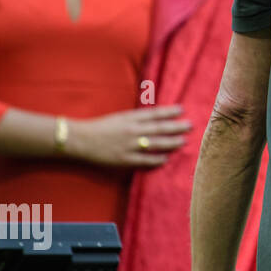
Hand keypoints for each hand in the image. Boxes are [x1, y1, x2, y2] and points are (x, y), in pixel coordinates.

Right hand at [68, 104, 191, 166]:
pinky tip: (166, 158)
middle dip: (176, 127)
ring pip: (155, 144)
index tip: (182, 110)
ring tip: (183, 141)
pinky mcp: (124, 159)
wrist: (80, 139)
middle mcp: (132, 130)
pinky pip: (144, 160)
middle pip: (159, 128)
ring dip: (171, 143)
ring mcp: (129, 145)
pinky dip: (156, 159)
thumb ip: (136, 118)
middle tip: (190, 126)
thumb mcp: (119, 117)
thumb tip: (155, 117)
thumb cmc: (100, 127)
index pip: (154, 114)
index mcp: (129, 118)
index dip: (169, 112)